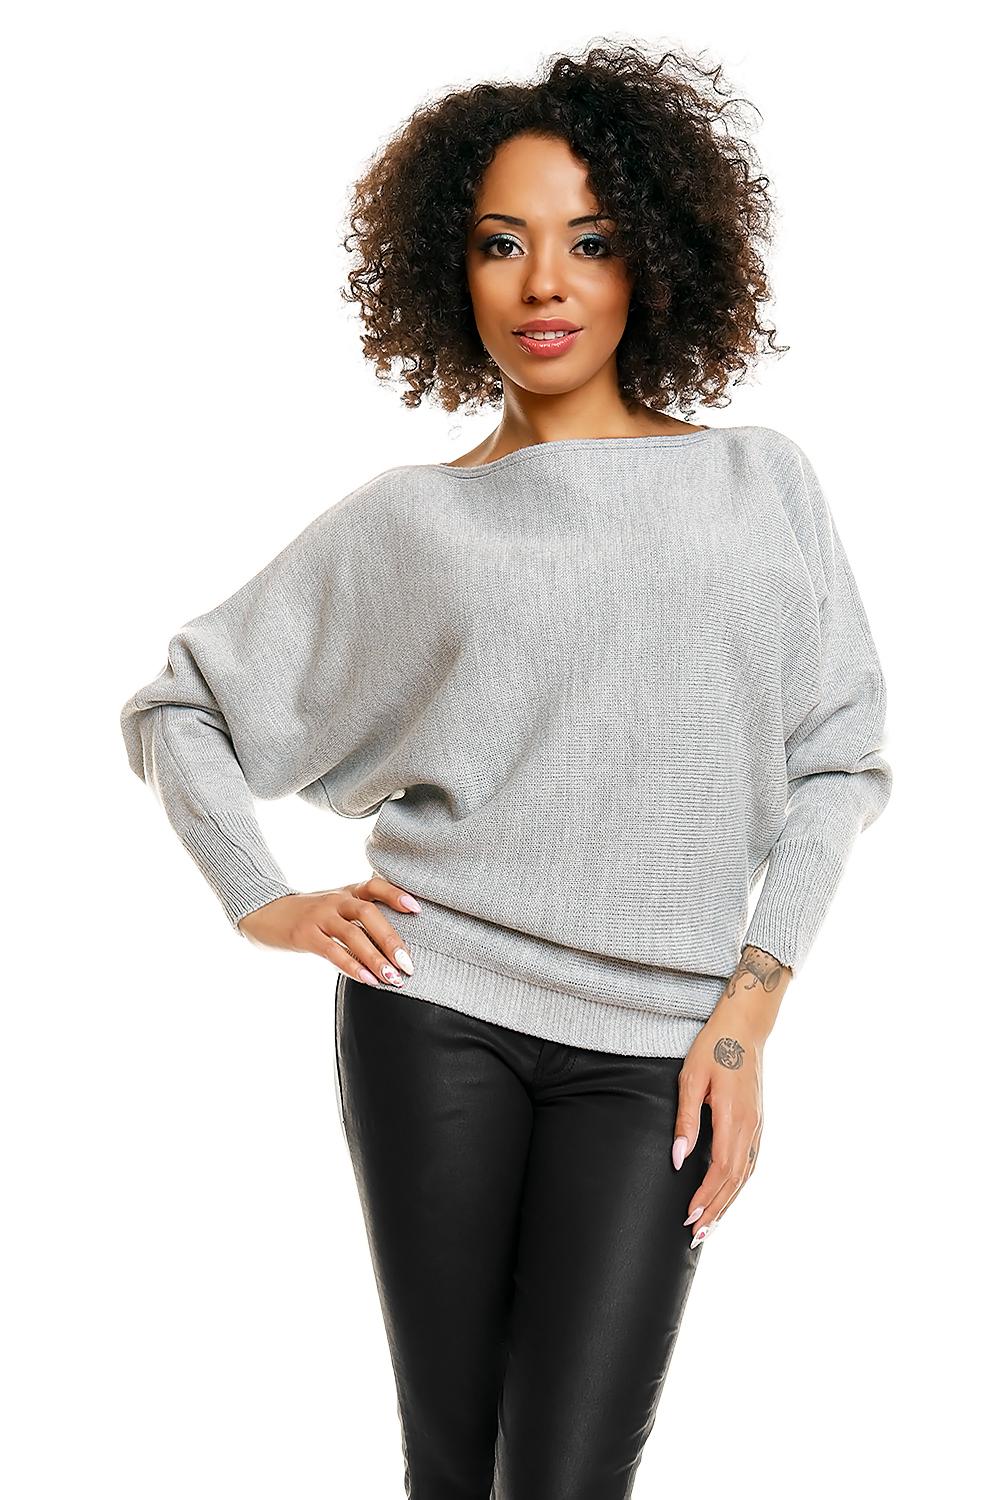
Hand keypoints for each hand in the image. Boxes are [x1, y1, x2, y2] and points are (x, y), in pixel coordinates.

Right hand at [236, 877, 420, 988]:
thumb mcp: (334, 908)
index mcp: (346, 892)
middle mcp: (335, 900)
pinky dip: (352, 966)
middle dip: (391, 939)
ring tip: (393, 978)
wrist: (262, 912)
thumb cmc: (307, 915)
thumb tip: (395, 945)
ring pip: (353, 934)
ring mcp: (319, 916)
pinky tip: (367, 980)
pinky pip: (332, 951)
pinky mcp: (304, 934)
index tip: (417, 910)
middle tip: (408, 964)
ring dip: (376, 958)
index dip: (396, 894)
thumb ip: (359, 918)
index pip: (375, 886)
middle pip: (368, 912)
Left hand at [672, 946, 791, 1246]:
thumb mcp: (690, 1078)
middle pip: (735, 1180)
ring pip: (746, 1175)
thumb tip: (678, 1158)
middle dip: (715, 1209)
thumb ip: (685, 1119)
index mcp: (733, 1116)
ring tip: (710, 1226)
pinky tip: (727, 1196)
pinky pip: (751, 1162)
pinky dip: (739, 1185)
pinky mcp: (758, 1122)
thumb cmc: (714, 1047)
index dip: (706, 1196)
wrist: (745, 1026)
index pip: (721, 1168)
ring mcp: (758, 1125)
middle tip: (695, 1235)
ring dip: (728, 1202)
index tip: (689, 1216)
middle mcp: (751, 1126)